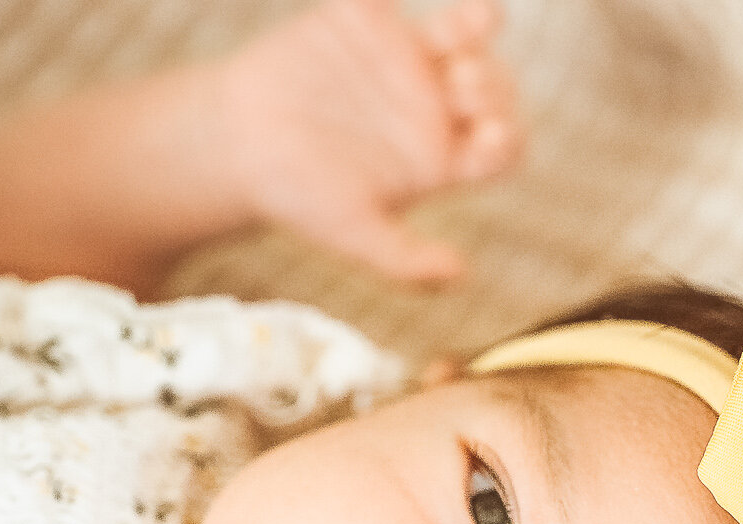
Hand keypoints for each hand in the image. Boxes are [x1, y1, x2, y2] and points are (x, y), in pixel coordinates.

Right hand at [216, 0, 523, 283]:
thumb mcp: (351, 231)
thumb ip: (402, 258)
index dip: (505, 138)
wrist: (237, 146)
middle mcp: (437, 105)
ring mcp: (408, 57)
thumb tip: (459, 276)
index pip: (498, 146)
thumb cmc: (298, 197)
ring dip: (474, 24)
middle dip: (489, 83)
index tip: (492, 135)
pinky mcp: (372, 20)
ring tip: (471, 25)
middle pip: (489, 87)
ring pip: (460, 32)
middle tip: (464, 82)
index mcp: (443, 156)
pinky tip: (384, 1)